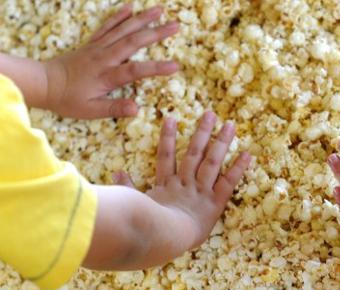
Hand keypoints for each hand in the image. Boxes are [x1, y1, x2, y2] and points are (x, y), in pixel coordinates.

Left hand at [43, 4, 178, 118]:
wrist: (44, 83)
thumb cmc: (68, 100)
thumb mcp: (91, 110)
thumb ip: (114, 108)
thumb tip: (137, 109)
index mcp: (106, 75)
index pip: (136, 70)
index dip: (157, 68)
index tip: (175, 66)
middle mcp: (104, 57)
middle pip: (133, 41)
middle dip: (156, 33)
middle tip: (176, 26)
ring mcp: (98, 48)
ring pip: (123, 29)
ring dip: (142, 19)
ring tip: (160, 10)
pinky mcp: (92, 44)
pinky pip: (107, 27)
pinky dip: (119, 16)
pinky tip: (130, 8)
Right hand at [114, 111, 251, 251]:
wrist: (162, 236)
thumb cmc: (146, 226)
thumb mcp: (133, 205)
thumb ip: (127, 188)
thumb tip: (115, 173)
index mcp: (165, 186)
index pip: (166, 157)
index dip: (168, 138)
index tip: (171, 119)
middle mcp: (184, 184)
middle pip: (194, 153)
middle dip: (202, 132)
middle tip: (210, 113)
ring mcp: (200, 191)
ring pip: (212, 161)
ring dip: (221, 142)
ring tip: (230, 125)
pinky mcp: (214, 202)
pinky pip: (228, 182)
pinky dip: (238, 168)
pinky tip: (247, 154)